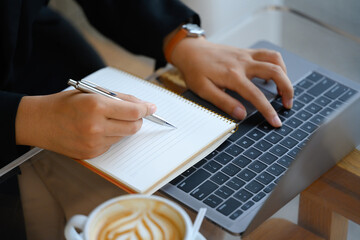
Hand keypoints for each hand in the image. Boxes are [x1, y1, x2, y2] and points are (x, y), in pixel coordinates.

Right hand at [15, 90, 155, 158]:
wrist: (40, 122)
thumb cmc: (65, 104)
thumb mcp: (91, 93)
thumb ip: (119, 98)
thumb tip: (143, 105)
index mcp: (96, 106)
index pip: (133, 111)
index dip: (146, 109)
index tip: (151, 108)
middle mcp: (96, 126)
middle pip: (134, 127)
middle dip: (137, 119)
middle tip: (132, 113)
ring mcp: (94, 142)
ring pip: (124, 136)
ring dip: (122, 127)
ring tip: (106, 120)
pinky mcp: (92, 153)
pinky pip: (112, 144)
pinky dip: (111, 136)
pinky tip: (97, 130)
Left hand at [170, 37, 292, 126]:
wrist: (191, 50)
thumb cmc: (195, 71)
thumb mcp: (203, 90)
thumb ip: (223, 102)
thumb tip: (241, 114)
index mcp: (232, 76)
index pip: (256, 95)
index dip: (269, 110)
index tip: (276, 122)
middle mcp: (243, 63)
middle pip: (275, 72)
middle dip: (287, 89)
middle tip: (288, 104)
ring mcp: (246, 55)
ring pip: (275, 59)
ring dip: (285, 75)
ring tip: (284, 90)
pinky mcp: (246, 51)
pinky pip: (268, 54)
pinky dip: (276, 65)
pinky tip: (273, 76)